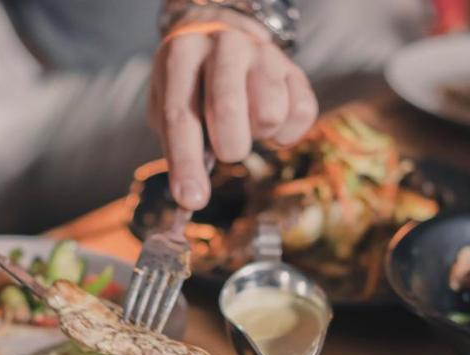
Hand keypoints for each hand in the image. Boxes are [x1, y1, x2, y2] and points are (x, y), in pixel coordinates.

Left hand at [148, 8, 316, 210]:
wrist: (221, 38)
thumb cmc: (191, 85)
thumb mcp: (167, 104)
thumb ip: (176, 144)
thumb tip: (190, 197)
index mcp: (182, 54)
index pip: (181, 116)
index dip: (186, 164)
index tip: (192, 201)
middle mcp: (224, 45)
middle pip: (228, 109)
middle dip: (228, 146)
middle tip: (226, 149)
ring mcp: (262, 53)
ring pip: (269, 114)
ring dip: (258, 135)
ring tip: (247, 124)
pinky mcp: (293, 68)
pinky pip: (301, 114)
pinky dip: (285, 133)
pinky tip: (269, 124)